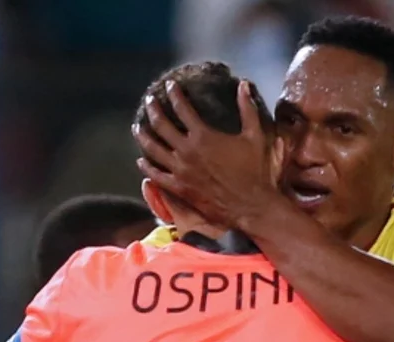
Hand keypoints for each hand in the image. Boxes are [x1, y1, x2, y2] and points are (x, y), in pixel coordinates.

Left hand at [132, 79, 285, 227]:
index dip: (175, 94)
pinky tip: (141, 160)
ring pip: (152, 148)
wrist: (250, 205)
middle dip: (153, 110)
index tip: (170, 86)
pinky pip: (156, 175)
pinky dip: (146, 166)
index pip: (183, 108)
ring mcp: (179, 170)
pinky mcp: (179, 187)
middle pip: (161, 125)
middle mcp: (186, 150)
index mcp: (203, 136)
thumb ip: (248, 109)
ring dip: (143, 135)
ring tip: (138, 127)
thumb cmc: (255, 170)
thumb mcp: (255, 136)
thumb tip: (243, 84)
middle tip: (149, 101)